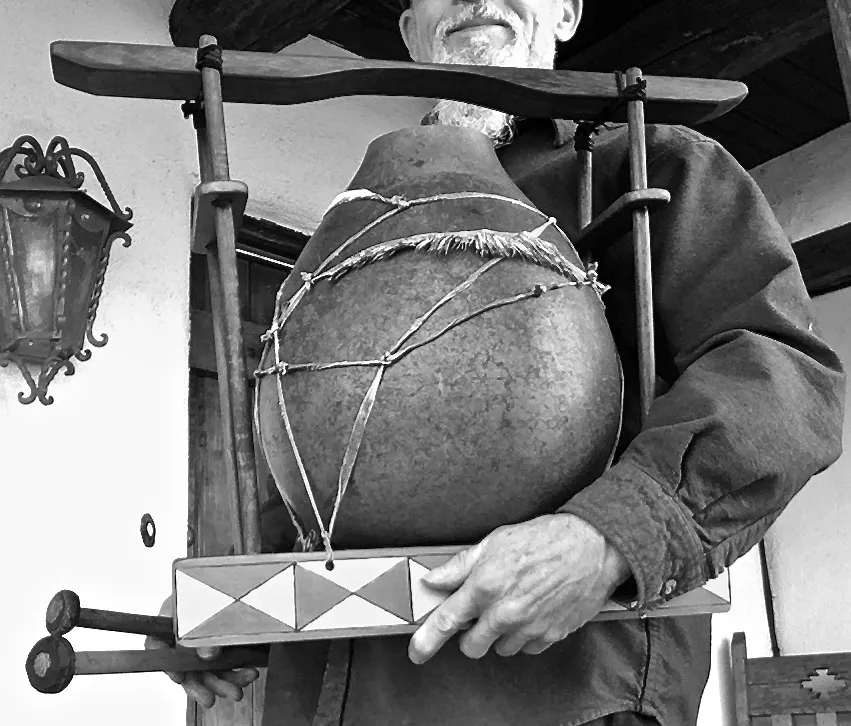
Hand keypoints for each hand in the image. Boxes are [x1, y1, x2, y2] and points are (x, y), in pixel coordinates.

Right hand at [144, 597, 259, 708]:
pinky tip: (249, 674)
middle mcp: (183, 638)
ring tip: (236, 692)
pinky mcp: (222, 649)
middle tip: (209, 699)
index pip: (156, 645)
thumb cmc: (214, 588)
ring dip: (222, 684)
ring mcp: (202, 646)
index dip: (167, 664)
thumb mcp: (206, 604)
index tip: (179, 678)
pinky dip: (238, 673)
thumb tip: (207, 655)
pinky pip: (227, 666)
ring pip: (207, 672)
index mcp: (170, 621)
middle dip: (200, 686)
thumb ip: (204, 630)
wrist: (236, 581)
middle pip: (185, 667)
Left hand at [408, 513, 630, 663]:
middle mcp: (504, 612)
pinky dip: (524, 636)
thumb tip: (433, 579)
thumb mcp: (494, 541)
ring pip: (500, 649)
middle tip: (480, 614)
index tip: (417, 651)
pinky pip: (526, 649)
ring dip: (499, 634)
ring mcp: (528, 627)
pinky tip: (531, 611)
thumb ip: (460, 566)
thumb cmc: (543, 539)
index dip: (427, 639)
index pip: (447, 621)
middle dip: (470, 634)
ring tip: (512, 604)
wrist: (591, 547)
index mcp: (485, 586)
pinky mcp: (550, 636)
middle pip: (471, 646)